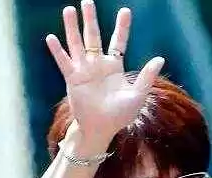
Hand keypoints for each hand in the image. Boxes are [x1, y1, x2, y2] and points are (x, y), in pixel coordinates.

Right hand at [46, 3, 164, 145]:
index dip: (122, 27)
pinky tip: (51, 38)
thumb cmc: (119, 116)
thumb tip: (160, 58)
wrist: (101, 130)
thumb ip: (146, 77)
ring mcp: (84, 70)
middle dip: (90, 19)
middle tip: (87, 1)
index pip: (118, 42)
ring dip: (72, 27)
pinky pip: (64, 62)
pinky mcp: (73, 79)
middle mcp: (97, 65)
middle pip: (93, 36)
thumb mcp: (137, 96)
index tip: (125, 11)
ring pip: (77, 44)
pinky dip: (57, 51)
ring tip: (68, 10)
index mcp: (114, 67)